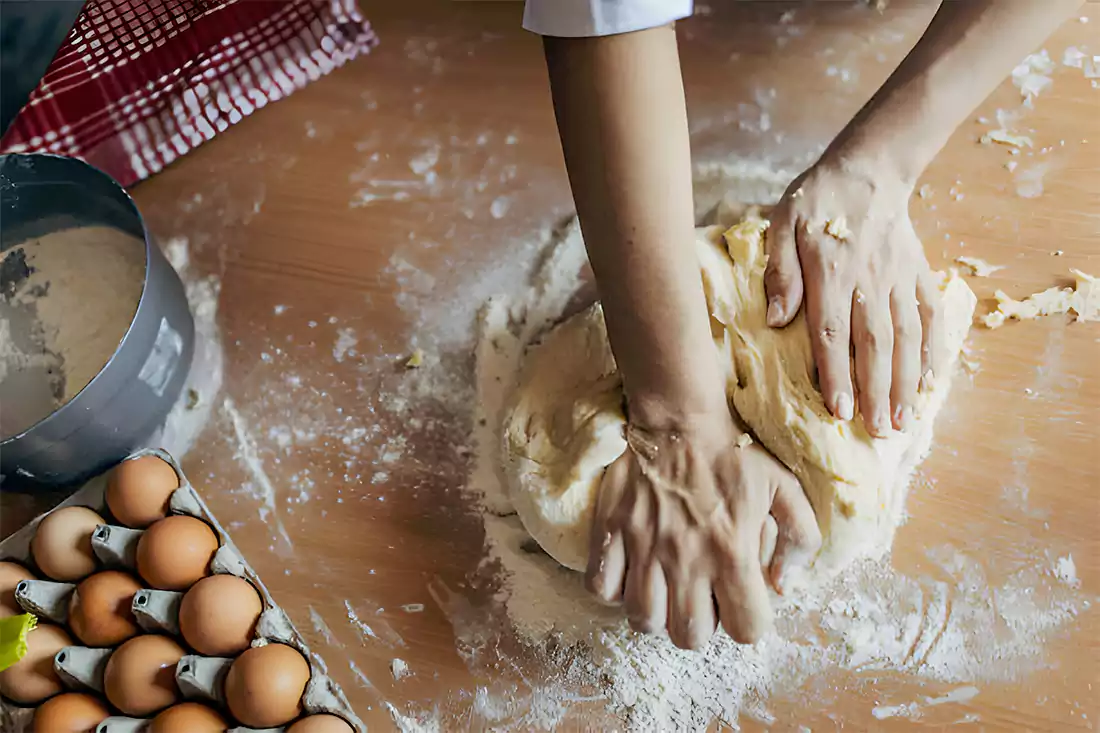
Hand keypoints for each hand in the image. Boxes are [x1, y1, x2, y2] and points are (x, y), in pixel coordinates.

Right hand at [585, 412, 820, 648]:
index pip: (746, 630)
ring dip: (657, 613)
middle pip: (689, 636)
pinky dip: (614, 590)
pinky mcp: (610, 531)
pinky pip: (601, 588)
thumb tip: (782, 585)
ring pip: (643, 621)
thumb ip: (800, 539)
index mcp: (733, 552)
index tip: (741, 601)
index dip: (748, 622)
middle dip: (699, 625)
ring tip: (664, 591)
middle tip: (699, 597)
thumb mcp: (784, 488)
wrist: (678, 417)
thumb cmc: (733, 454)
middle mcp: (687, 558)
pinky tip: (631, 572)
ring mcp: (644, 547)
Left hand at [763, 157, 941, 436]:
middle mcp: (869, 281)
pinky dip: (934, 351)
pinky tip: (930, 383)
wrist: (870, 168)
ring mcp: (899, 279)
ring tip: (903, 420)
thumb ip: (780, 271)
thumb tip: (774, 319)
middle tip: (878, 432)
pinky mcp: (918, 273)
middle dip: (876, 392)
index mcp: (831, 273)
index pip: (832, 333)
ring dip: (905, 382)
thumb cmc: (817, 199)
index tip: (839, 412)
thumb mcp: (782, 224)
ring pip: (907, 337)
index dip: (836, 374)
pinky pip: (930, 317)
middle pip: (875, 345)